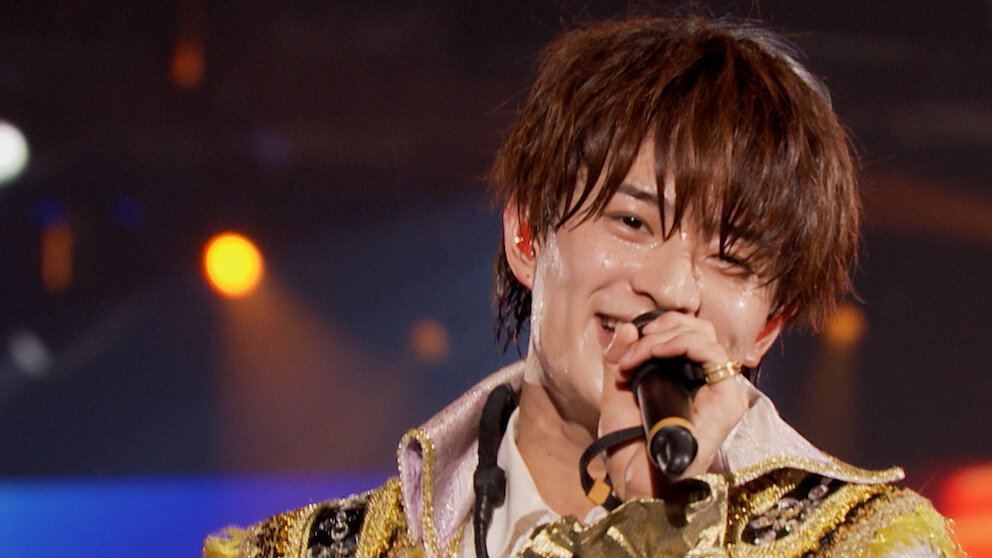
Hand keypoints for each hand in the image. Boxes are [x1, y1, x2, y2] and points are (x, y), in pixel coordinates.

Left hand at [600, 312, 748, 499]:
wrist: (632, 478)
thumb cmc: (627, 443)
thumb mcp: (616, 391)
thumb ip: (619, 358)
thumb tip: (631, 327)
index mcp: (688, 378)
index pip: (690, 332)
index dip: (662, 326)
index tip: (631, 340)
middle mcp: (708, 383)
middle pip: (701, 329)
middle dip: (663, 327)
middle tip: (634, 346)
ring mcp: (721, 393)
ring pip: (705, 338)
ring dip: (664, 338)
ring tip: (636, 356)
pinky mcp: (727, 403)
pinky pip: (712, 356)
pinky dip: (682, 344)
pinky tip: (657, 353)